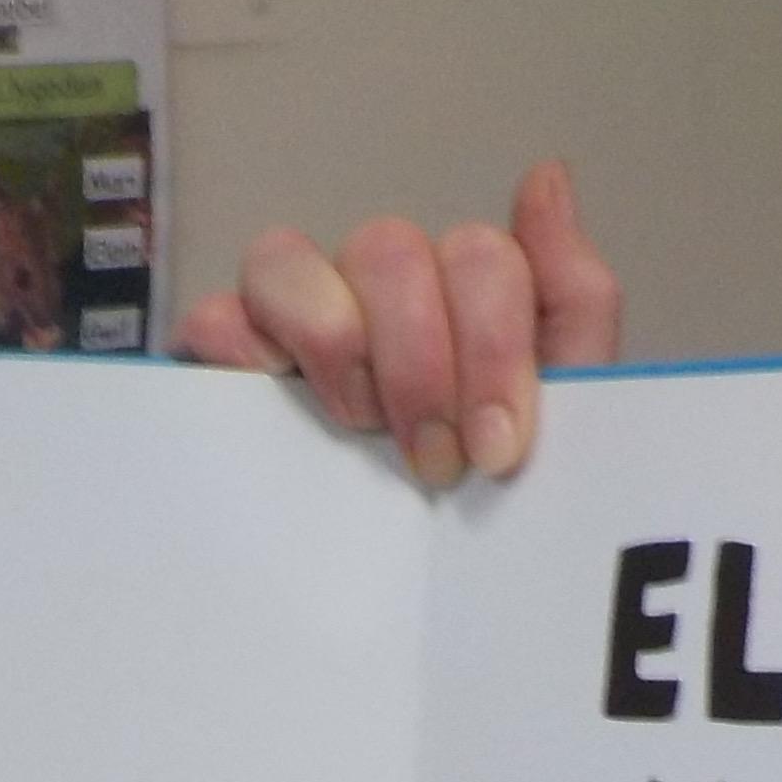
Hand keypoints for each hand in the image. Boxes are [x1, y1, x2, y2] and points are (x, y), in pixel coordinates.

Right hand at [174, 159, 622, 488]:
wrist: (425, 605)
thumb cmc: (483, 509)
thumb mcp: (560, 418)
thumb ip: (571, 298)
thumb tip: (546, 176)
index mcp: (458, 301)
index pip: (479, 255)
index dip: (493, 345)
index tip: (498, 448)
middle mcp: (373, 295)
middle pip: (386, 248)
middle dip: (419, 363)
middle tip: (434, 463)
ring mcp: (291, 321)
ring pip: (287, 257)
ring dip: (333, 345)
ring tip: (358, 430)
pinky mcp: (220, 365)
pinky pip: (211, 316)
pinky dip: (242, 353)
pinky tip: (282, 407)